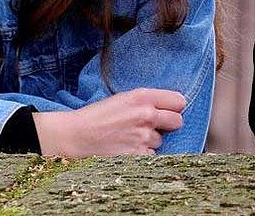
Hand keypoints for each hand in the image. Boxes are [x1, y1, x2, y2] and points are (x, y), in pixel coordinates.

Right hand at [32, 88, 185, 155]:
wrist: (75, 136)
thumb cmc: (97, 116)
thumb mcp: (122, 98)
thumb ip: (146, 101)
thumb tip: (167, 108)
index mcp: (142, 96)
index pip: (179, 101)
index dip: (173, 107)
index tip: (167, 111)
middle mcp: (146, 115)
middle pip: (177, 121)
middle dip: (168, 125)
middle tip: (152, 127)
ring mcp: (143, 136)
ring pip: (161, 141)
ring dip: (149, 142)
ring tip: (129, 139)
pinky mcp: (138, 156)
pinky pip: (151, 156)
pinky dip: (141, 156)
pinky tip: (126, 150)